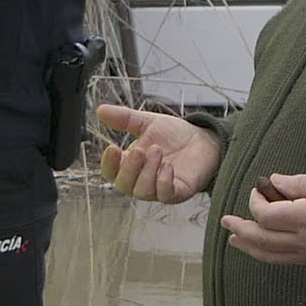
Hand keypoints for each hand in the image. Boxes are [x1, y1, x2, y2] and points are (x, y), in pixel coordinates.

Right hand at [92, 103, 216, 202]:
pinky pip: (165, 195)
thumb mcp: (148, 123)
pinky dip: (164, 182)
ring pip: (143, 191)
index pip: (111, 172)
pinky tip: (168, 166)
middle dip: (129, 168)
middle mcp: (142, 180)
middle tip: (140, 150)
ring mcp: (159, 188)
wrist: (204, 139)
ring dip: (147, 171)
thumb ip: (125, 119)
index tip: (112, 148)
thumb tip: (101, 110)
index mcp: (131, 165)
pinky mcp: (178, 192)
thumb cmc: (175, 135)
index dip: (109, 163)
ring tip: (157, 150)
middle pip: (124, 185)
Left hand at [220, 169, 305, 265]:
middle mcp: (305, 239)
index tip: (259, 190)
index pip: (267, 215)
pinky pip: (283, 260)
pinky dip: (266, 255)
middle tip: (226, 221)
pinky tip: (258, 249)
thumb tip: (273, 183)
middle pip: (262, 239)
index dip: (256, 203)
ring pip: (270, 254)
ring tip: (235, 239)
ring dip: (249, 246)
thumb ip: (297, 183)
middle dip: (241, 229)